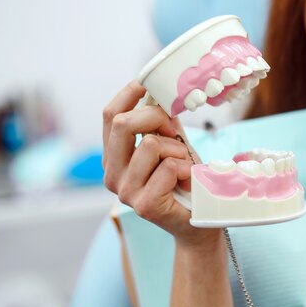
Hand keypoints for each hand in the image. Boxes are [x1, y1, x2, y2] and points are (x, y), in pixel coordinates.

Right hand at [102, 81, 217, 246]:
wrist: (197, 224)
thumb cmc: (183, 183)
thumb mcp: (171, 146)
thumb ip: (162, 124)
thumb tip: (161, 94)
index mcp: (113, 158)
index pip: (109, 116)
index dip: (128, 94)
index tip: (147, 83)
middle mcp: (112, 175)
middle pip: (121, 124)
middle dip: (153, 116)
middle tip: (174, 129)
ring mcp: (125, 192)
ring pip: (150, 145)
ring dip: (177, 149)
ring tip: (184, 164)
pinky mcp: (144, 205)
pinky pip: (168, 166)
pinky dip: (186, 167)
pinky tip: (188, 179)